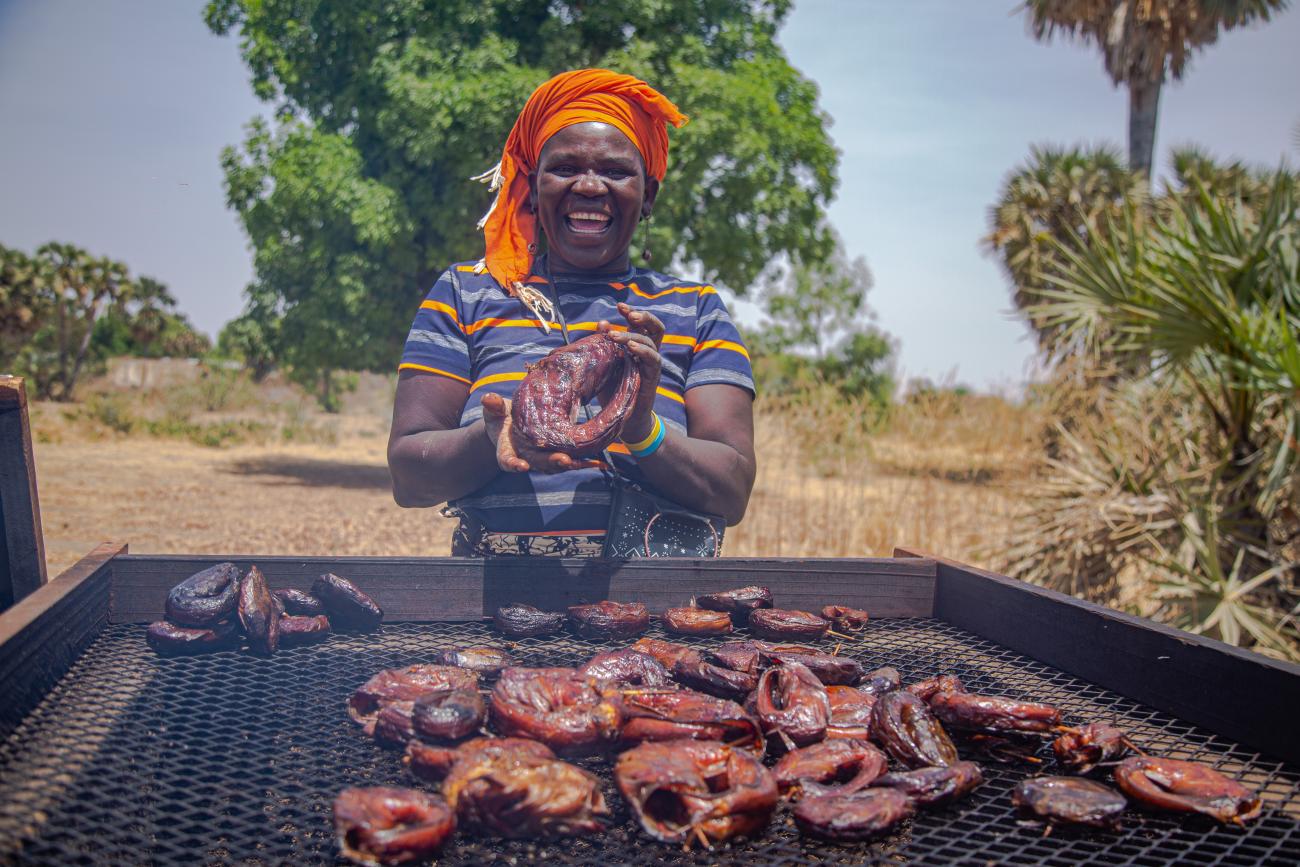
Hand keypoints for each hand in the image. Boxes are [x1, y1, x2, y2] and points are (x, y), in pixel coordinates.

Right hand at [481, 392, 589, 473]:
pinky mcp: (556, 453)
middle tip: (565, 461)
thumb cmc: (501, 417)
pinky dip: (583, 461)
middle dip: (552, 463)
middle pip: (538, 463)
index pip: (507, 460)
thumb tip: (488, 399)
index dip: (513, 464)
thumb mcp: (494, 410)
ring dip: (571, 463)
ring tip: (585, 461)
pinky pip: (570, 459)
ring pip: (556, 465)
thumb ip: (492, 407)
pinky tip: (598, 462)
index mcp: (507, 449)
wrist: (512, 424)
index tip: (521, 467)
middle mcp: (526, 457)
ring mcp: (541, 457)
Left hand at [600, 301, 663, 442]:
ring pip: (651, 341)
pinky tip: (630, 347)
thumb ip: (604, 343)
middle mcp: (647, 353)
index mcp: (636, 347)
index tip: (619, 306)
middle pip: (655, 328)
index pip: (640, 324)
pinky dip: (643, 351)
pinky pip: (653, 359)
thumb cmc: (612, 389)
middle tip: (629, 313)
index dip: (631, 312)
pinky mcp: (653, 377)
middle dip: (644, 317)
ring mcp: (651, 365)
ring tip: (614, 336)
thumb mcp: (606, 363)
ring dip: (632, 335)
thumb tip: (601, 322)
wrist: (622, 418)